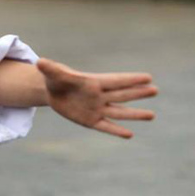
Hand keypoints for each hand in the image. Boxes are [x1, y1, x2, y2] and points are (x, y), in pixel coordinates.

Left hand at [37, 58, 157, 138]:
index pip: (115, 80)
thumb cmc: (56, 79)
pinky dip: (116, 130)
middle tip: (154, 90)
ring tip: (152, 115)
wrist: (53, 92)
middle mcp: (99, 96)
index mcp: (93, 82)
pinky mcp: (91, 121)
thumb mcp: (52, 73)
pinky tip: (129, 134)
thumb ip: (50, 68)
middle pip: (121, 95)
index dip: (130, 79)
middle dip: (137, 93)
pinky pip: (106, 126)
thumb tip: (39, 61)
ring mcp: (97, 109)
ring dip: (134, 114)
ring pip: (118, 112)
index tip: (147, 77)